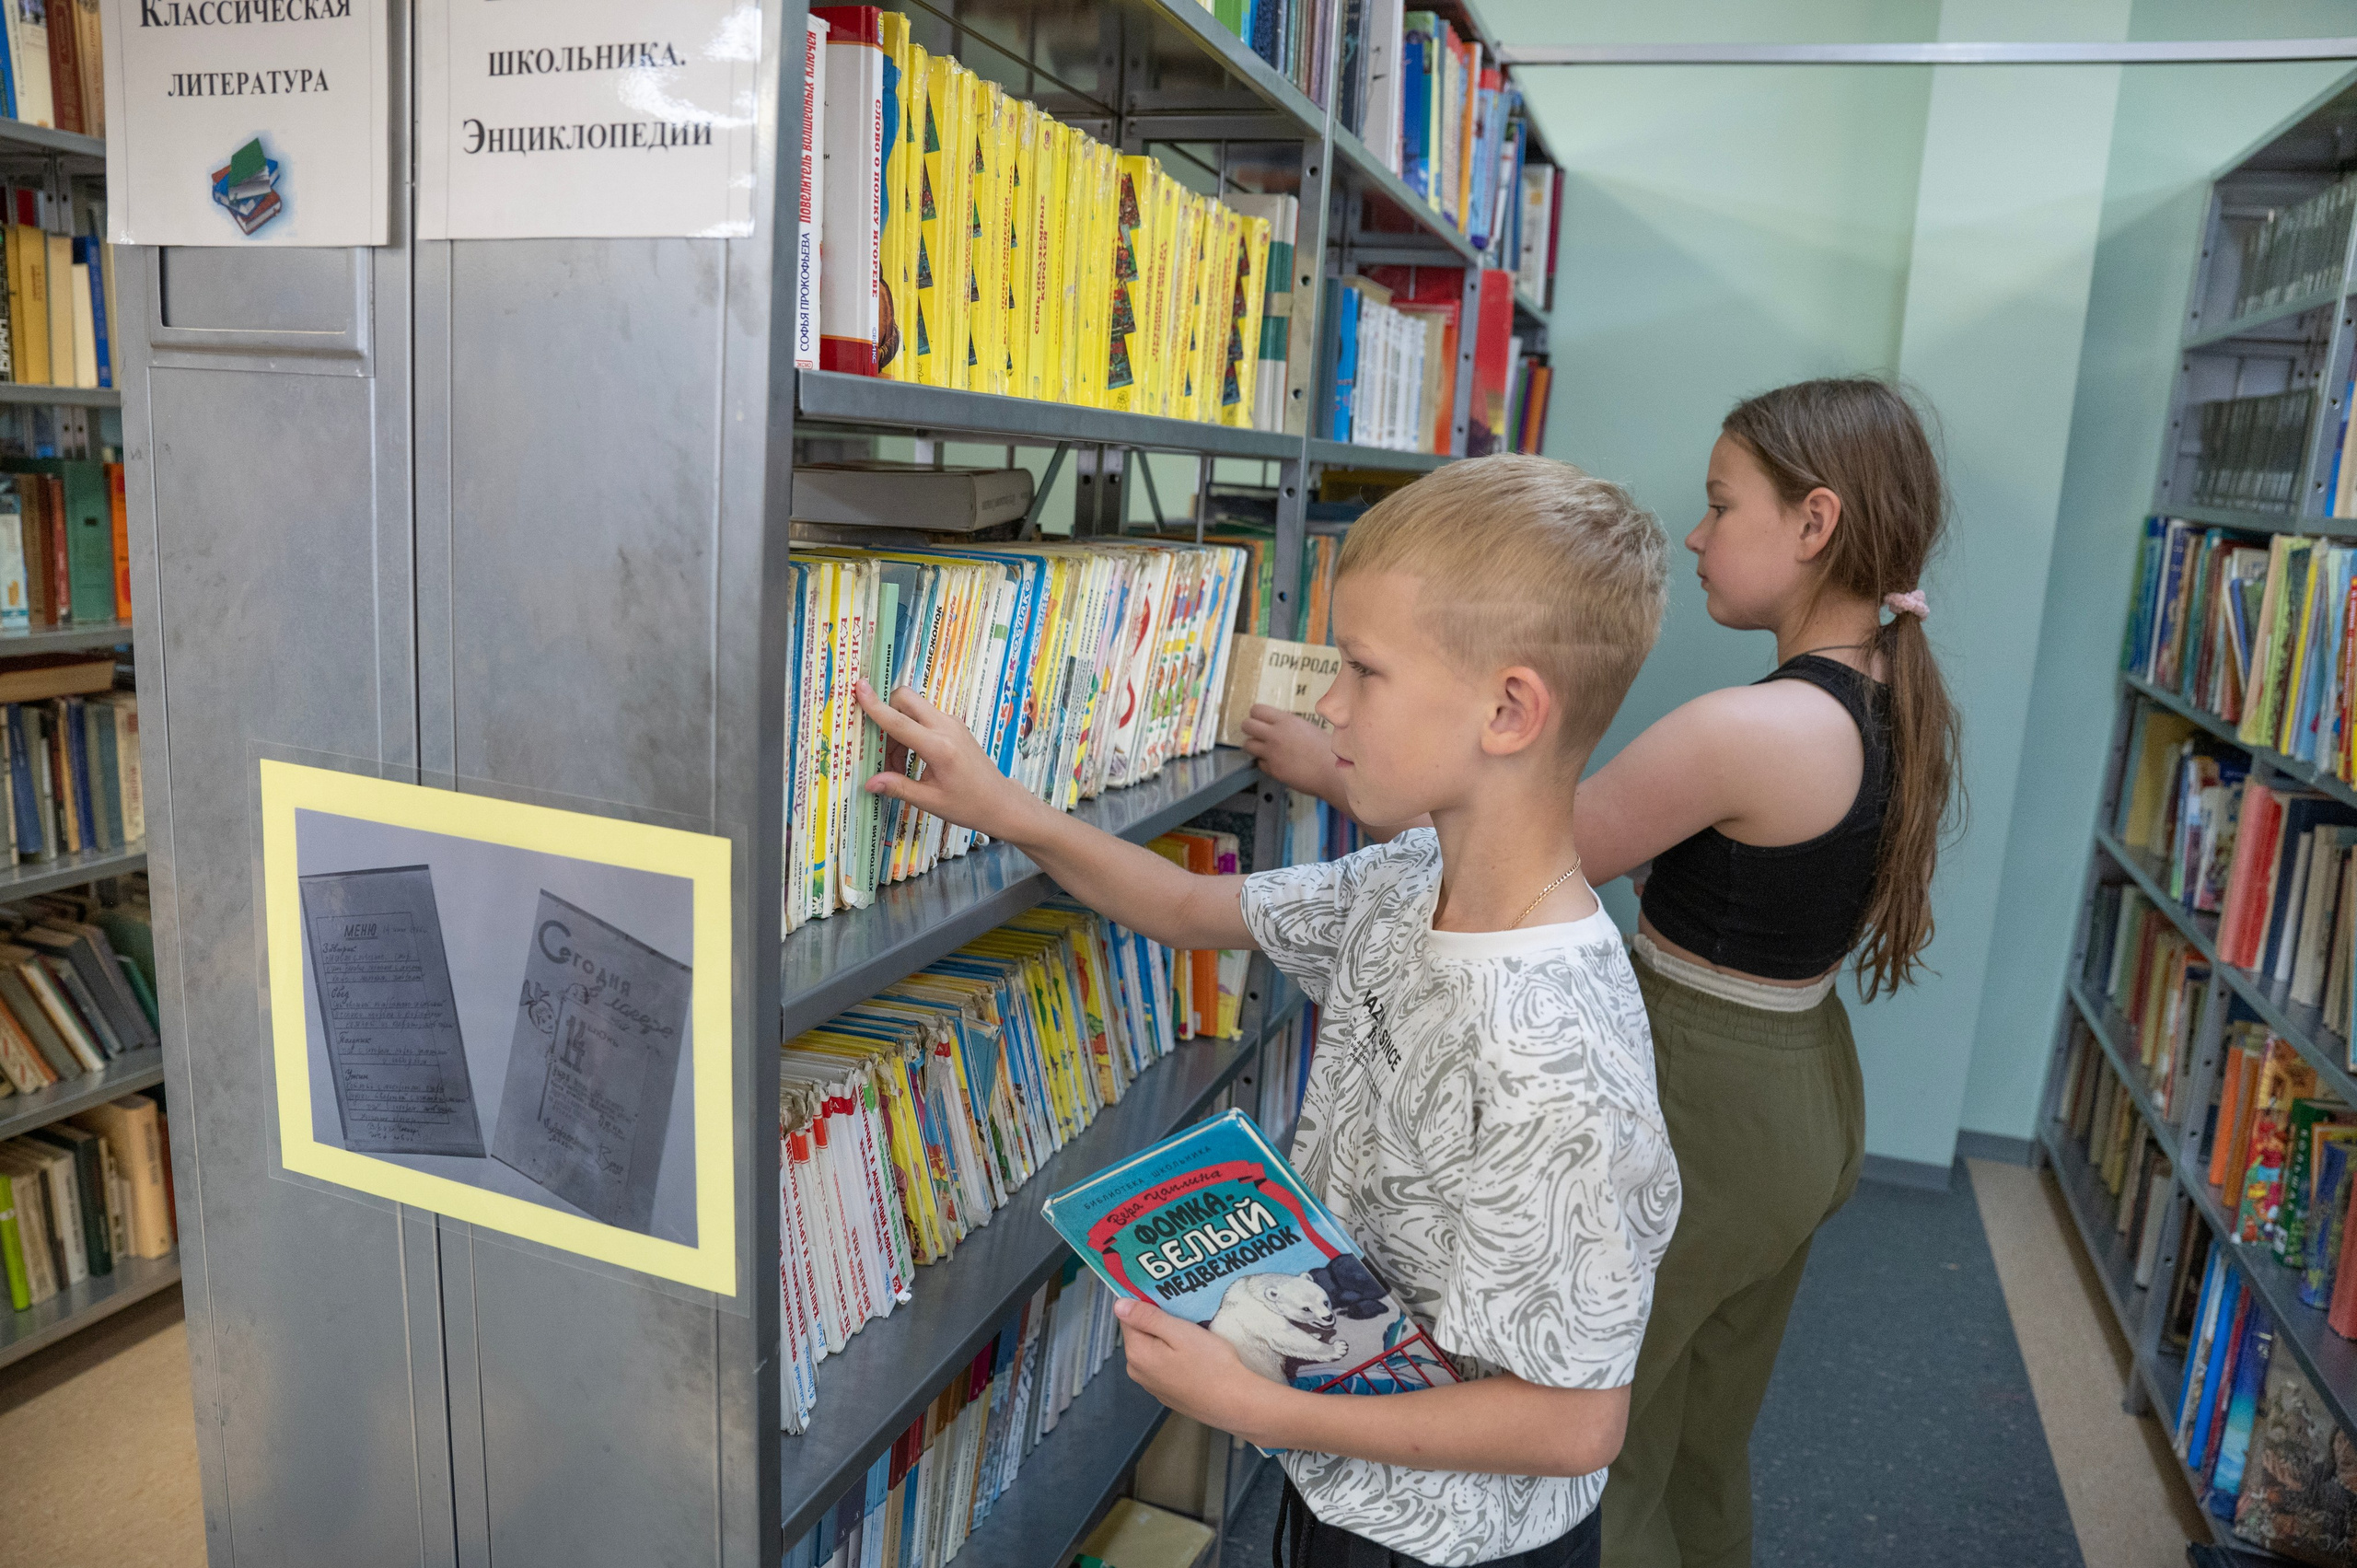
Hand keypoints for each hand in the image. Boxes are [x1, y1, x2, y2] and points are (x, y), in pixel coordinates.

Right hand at [855, 681, 1047, 844]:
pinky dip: (911, 731)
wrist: (1000, 801)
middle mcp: (946, 728)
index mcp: (939, 748)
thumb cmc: (969, 804)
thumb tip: (869, 783)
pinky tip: (912, 758)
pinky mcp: (954, 726)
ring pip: (914, 708)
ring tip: (899, 765)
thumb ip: (899, 787)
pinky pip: (924, 716)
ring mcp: (952, 724)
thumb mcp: (931, 801)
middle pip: (906, 699)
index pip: (900, 722)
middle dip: (886, 711)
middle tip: (882, 747)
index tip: (860, 687)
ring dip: (898, 728)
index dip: (876, 706)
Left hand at [1115, 1296, 1285, 1442]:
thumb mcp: (1179, 1332)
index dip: (1146, 1303)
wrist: (1235, 1403)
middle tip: (1185, 1315)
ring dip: (1168, 1339)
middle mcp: (1138, 1371)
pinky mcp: (1167, 1393)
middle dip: (1158, 1321)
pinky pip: (1164, 1365)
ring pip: (1153, 1349)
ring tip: (1194, 1333)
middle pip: (1140, 1333)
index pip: (1128, 1316)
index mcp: (1137, 1353)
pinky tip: (1196, 1355)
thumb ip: (1147, 1317)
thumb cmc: (1211, 1365)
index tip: (1168, 1299)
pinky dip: (1174, 1356)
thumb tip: (1119, 1305)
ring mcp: (1152, 1385)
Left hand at [1239, 706, 1341, 801]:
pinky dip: (1265, 763)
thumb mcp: (1307, 727)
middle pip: (1246, 725)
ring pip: (1248, 745)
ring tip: (1263, 748)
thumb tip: (1279, 726)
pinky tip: (1276, 763)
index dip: (1256, 715)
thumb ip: (1289, 726)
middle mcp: (1275, 735)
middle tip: (1256, 733)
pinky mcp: (1273, 769)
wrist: (1331, 771)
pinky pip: (1260, 763)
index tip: (1259, 719)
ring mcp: (1272, 753)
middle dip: (1249, 729)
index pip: (1257, 710)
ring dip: (1254, 746)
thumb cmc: (1326, 750)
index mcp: (1286, 721)